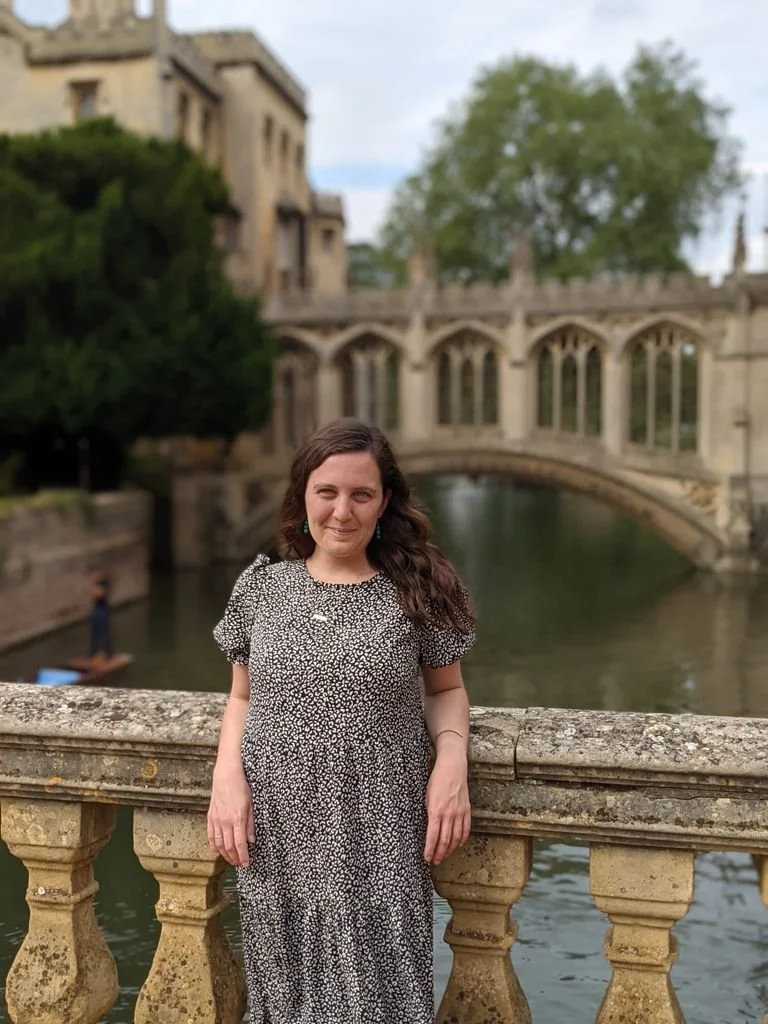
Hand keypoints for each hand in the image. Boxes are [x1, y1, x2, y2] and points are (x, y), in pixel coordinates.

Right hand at [207, 765, 254, 867]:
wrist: (226, 776)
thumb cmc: (241, 788)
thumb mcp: (251, 804)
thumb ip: (251, 824)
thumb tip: (251, 841)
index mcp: (237, 818)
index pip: (239, 844)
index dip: (243, 856)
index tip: (246, 864)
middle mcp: (225, 821)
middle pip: (228, 847)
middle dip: (234, 858)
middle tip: (240, 864)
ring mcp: (216, 820)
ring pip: (218, 844)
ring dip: (225, 855)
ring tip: (231, 860)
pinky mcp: (210, 817)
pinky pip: (211, 836)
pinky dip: (214, 846)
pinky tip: (218, 852)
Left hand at [424, 745, 470, 864]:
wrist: (452, 766)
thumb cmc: (437, 779)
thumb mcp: (427, 796)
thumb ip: (429, 813)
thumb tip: (427, 829)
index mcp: (436, 811)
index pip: (432, 836)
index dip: (430, 850)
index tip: (427, 858)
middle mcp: (449, 814)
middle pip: (445, 840)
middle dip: (439, 853)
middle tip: (436, 861)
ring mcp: (459, 812)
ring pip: (456, 837)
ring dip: (450, 849)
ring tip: (445, 855)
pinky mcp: (467, 809)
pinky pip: (465, 828)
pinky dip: (462, 839)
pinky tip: (457, 844)